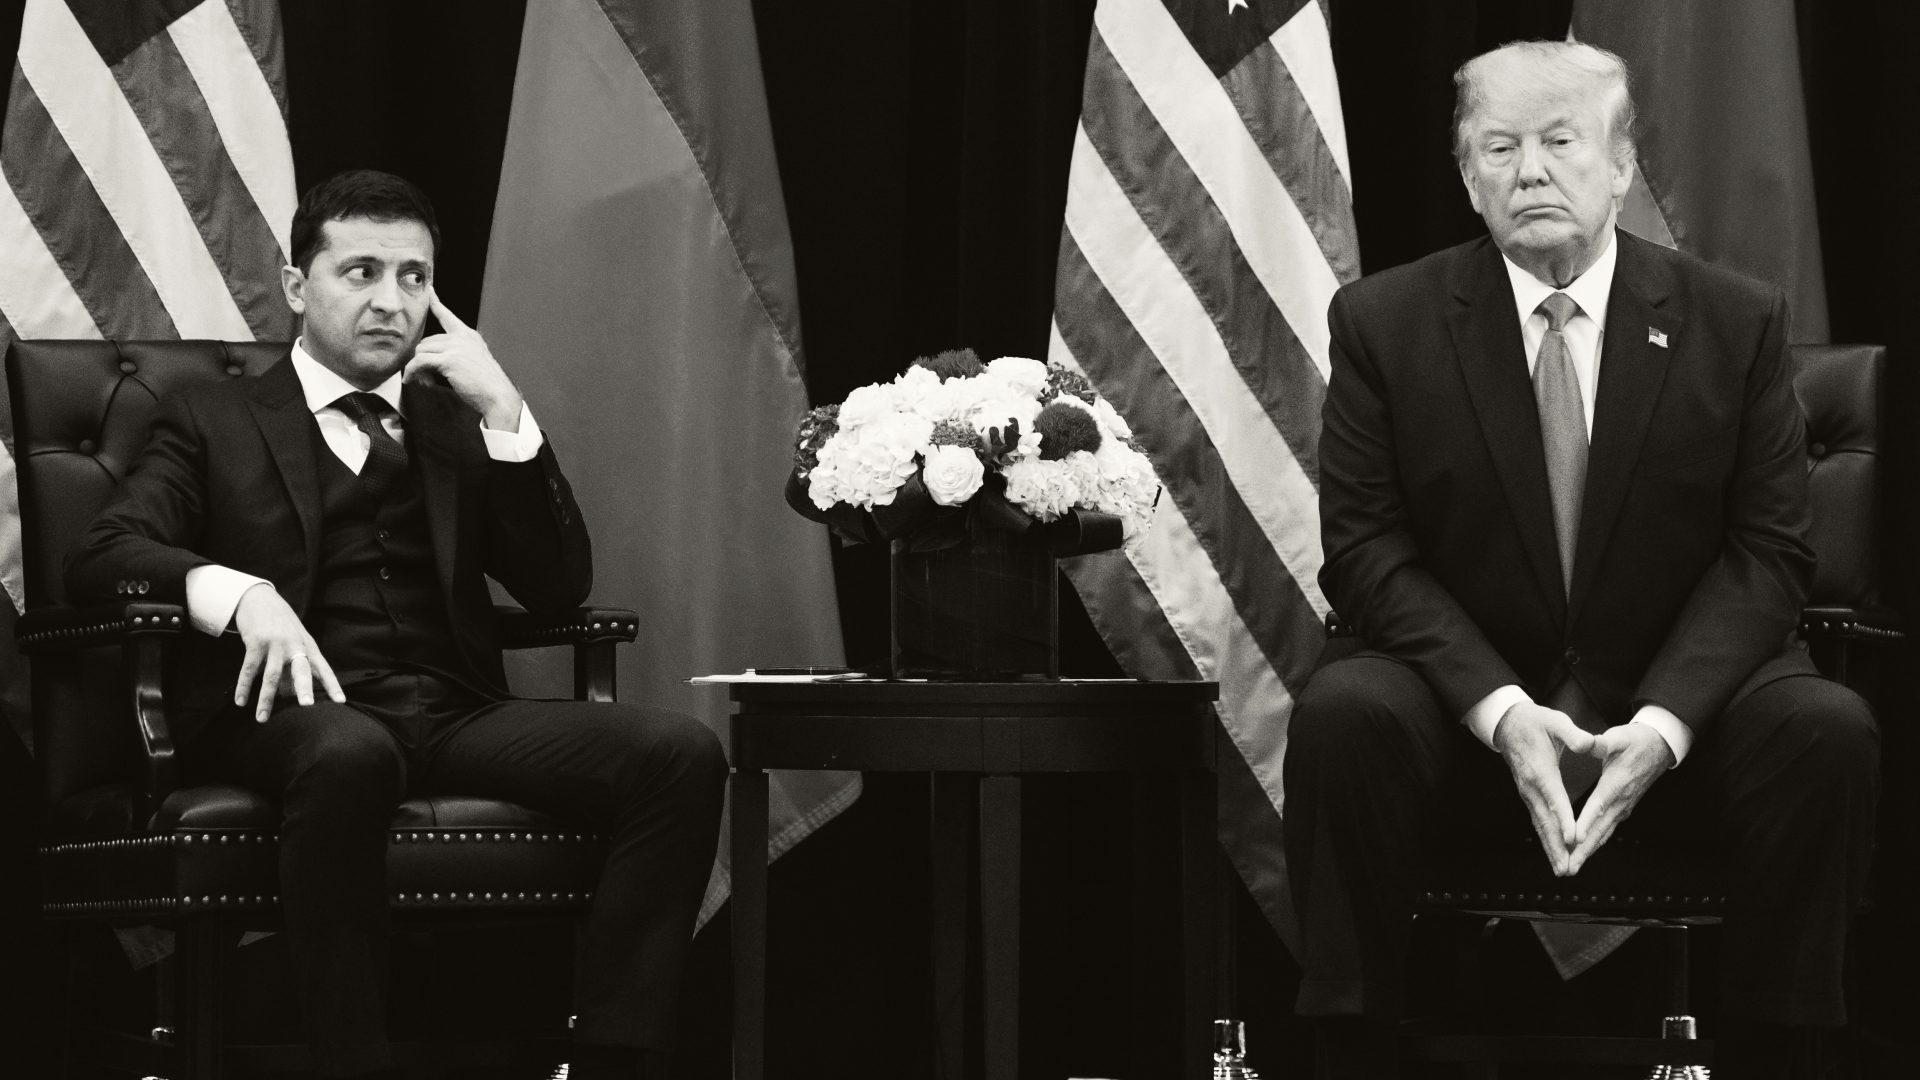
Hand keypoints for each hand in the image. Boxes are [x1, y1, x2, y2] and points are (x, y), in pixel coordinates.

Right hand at [232, 583, 344, 722]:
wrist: (259, 598)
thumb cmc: (281, 625)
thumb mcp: (295, 641)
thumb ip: (296, 665)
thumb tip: (293, 694)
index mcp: (308, 647)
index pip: (323, 668)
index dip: (332, 685)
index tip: (341, 701)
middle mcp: (295, 645)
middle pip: (302, 670)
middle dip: (304, 688)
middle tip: (307, 706)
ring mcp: (275, 643)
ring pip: (272, 675)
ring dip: (266, 699)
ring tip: (262, 719)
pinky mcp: (256, 642)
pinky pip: (249, 669)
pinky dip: (244, 686)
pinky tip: (240, 701)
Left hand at [408, 290, 524, 430]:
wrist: (498, 396)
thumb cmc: (486, 386)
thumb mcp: (472, 363)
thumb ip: (454, 356)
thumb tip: (427, 365)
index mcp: (469, 336)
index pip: (448, 316)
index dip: (436, 302)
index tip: (430, 290)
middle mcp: (462, 337)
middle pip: (427, 341)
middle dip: (422, 359)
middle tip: (425, 378)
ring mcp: (456, 347)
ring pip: (421, 351)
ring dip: (417, 368)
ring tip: (426, 382)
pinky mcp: (449, 360)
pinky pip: (419, 362)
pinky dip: (412, 372)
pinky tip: (412, 380)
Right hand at [1492, 701, 1595, 876]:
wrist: (1508, 724)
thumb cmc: (1534, 722)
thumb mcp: (1555, 721)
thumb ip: (1573, 734)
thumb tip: (1589, 744)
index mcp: (1541, 770)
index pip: (1555, 798)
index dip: (1564, 819)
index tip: (1573, 838)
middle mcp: (1531, 787)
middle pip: (1545, 821)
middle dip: (1556, 846)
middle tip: (1566, 868)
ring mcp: (1528, 793)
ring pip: (1540, 825)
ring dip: (1550, 848)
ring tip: (1561, 869)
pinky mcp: (1528, 795)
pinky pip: (1537, 821)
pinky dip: (1545, 839)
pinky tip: (1553, 851)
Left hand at [1565, 723, 1673, 874]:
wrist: (1659, 746)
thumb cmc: (1636, 741)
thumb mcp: (1618, 737)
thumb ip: (1602, 743)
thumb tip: (1589, 743)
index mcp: (1616, 783)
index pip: (1598, 806)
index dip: (1585, 823)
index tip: (1573, 839)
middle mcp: (1620, 801)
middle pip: (1599, 830)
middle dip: (1582, 850)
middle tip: (1567, 868)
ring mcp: (1623, 807)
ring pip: (1603, 834)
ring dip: (1587, 851)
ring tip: (1571, 868)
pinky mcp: (1622, 809)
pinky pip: (1606, 830)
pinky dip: (1594, 843)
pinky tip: (1583, 852)